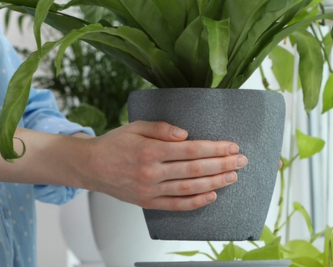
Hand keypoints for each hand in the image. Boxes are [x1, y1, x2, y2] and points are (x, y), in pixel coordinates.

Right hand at [80, 121, 247, 210]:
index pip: (191, 150)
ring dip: (215, 183)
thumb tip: (185, 134)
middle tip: (241, 161)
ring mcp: (150, 190)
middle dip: (222, 164)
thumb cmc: (114, 144)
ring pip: (189, 189)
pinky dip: (196, 202)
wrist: (91, 166)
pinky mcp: (148, 202)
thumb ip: (162, 128)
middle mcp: (151, 172)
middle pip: (195, 170)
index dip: (214, 148)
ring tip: (232, 177)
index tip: (232, 146)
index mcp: (150, 150)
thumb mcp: (136, 126)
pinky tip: (212, 196)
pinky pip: (176, 205)